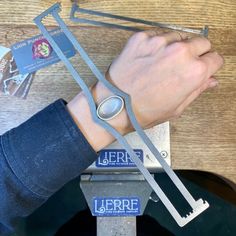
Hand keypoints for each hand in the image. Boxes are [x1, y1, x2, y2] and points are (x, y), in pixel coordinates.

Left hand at [94, 31, 223, 128]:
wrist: (114, 106)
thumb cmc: (143, 112)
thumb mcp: (176, 108)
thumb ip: (197, 90)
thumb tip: (211, 80)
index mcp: (193, 72)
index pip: (215, 59)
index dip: (209, 66)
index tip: (203, 69)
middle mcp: (179, 52)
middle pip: (202, 42)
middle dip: (197, 54)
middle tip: (183, 66)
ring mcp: (159, 41)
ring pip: (180, 36)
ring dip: (177, 47)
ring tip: (162, 64)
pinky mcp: (141, 38)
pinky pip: (158, 34)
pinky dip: (158, 44)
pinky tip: (150, 59)